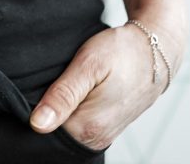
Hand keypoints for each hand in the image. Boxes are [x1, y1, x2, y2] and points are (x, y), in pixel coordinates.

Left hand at [27, 17, 185, 151]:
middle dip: (46, 109)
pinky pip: (78, 125)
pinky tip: (73, 92)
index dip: (32, 106)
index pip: (43, 129)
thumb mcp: (89, 64)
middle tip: (51, 79)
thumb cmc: (123, 52)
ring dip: (59, 108)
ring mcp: (103, 136)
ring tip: (64, 83)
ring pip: (66, 128)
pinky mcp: (107, 128)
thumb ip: (63, 95)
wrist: (158, 51)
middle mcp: (97, 138)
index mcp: (89, 127)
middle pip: (54, 131)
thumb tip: (37, 124)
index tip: (34, 85)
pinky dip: (71, 110)